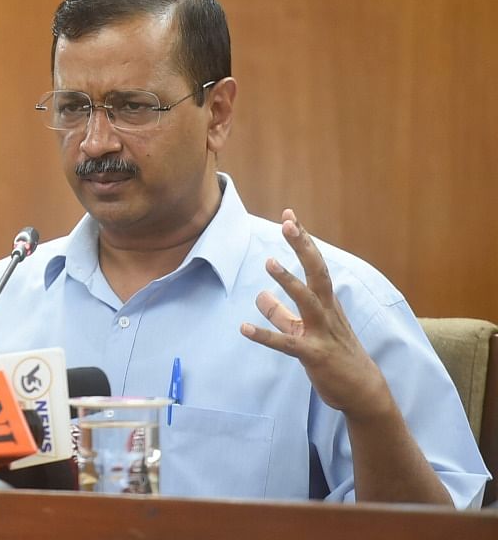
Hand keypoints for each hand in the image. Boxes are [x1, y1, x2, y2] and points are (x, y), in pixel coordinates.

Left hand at [240, 209, 392, 418]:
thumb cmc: (336, 356)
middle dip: (304, 247)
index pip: (315, 265)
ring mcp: (322, 333)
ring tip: (269, 262)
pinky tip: (244, 328)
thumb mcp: (305, 330)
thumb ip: (281, 313)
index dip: (303, 241)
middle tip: (289, 223)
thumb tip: (259, 295)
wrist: (364, 393)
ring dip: (289, 282)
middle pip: (317, 273)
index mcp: (326, 304)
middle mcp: (327, 313)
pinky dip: (265, 335)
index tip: (290, 216)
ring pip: (307, 302)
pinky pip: (287, 344)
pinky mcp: (314, 355)